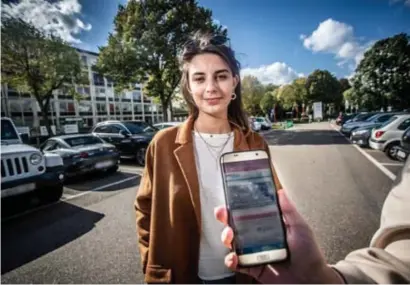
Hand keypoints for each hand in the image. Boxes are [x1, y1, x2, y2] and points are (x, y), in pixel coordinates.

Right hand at [214, 189, 343, 283]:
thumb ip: (289, 210)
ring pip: (232, 243)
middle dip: (225, 219)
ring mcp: (253, 252)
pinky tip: (233, 258)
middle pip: (235, 225)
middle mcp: (257, 238)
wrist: (310, 279)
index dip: (236, 206)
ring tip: (229, 236)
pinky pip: (236, 263)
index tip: (229, 200)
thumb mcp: (300, 227)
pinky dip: (231, 261)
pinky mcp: (252, 268)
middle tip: (223, 215)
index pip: (248, 213)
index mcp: (267, 226)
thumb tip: (280, 192)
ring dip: (226, 238)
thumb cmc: (308, 254)